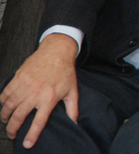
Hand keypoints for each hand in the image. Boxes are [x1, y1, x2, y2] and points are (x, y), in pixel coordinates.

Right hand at [0, 34, 78, 148]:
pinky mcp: (18, 77)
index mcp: (49, 98)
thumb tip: (75, 123)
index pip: (39, 121)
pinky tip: (5, 105)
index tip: (27, 144)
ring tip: (7, 121)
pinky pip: (5, 93)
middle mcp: (35, 93)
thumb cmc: (65, 72)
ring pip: (9, 106)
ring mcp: (25, 85)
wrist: (57, 51)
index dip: (32, 135)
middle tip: (12, 134)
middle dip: (13, 129)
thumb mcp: (72, 91)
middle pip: (18, 116)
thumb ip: (72, 109)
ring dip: (5, 116)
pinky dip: (2, 101)